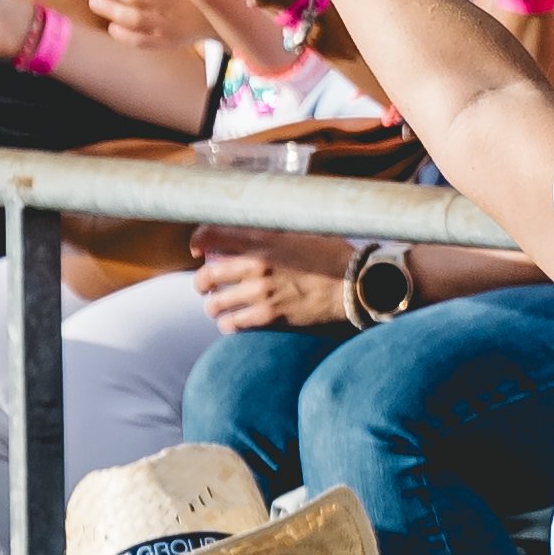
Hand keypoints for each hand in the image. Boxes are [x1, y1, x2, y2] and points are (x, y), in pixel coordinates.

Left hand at [191, 241, 359, 333]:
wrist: (356, 286)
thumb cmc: (334, 257)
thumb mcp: (303, 233)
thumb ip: (275, 233)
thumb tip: (256, 230)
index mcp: (263, 240)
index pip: (213, 234)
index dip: (198, 242)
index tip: (197, 251)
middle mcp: (256, 265)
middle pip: (206, 276)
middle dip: (202, 284)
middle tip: (206, 287)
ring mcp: (261, 293)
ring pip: (215, 305)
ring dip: (214, 307)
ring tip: (220, 308)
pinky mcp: (270, 317)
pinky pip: (233, 324)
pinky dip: (229, 324)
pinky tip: (234, 323)